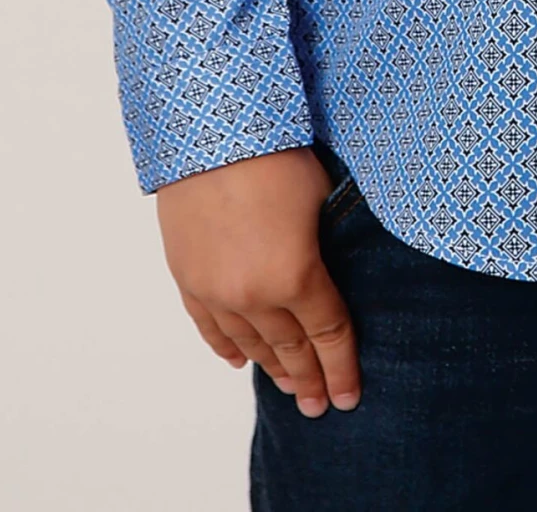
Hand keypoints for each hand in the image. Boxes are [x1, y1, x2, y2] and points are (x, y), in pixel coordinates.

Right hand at [155, 146, 360, 417]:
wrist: (209, 132)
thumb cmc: (276, 153)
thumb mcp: (321, 197)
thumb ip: (326, 243)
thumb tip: (333, 264)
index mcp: (297, 276)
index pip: (328, 334)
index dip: (341, 368)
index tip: (348, 398)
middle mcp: (254, 295)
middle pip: (289, 348)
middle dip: (308, 378)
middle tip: (319, 405)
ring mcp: (216, 290)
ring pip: (249, 343)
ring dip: (271, 368)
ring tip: (289, 389)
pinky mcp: (187, 277)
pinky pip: (208, 326)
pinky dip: (226, 346)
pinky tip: (239, 362)